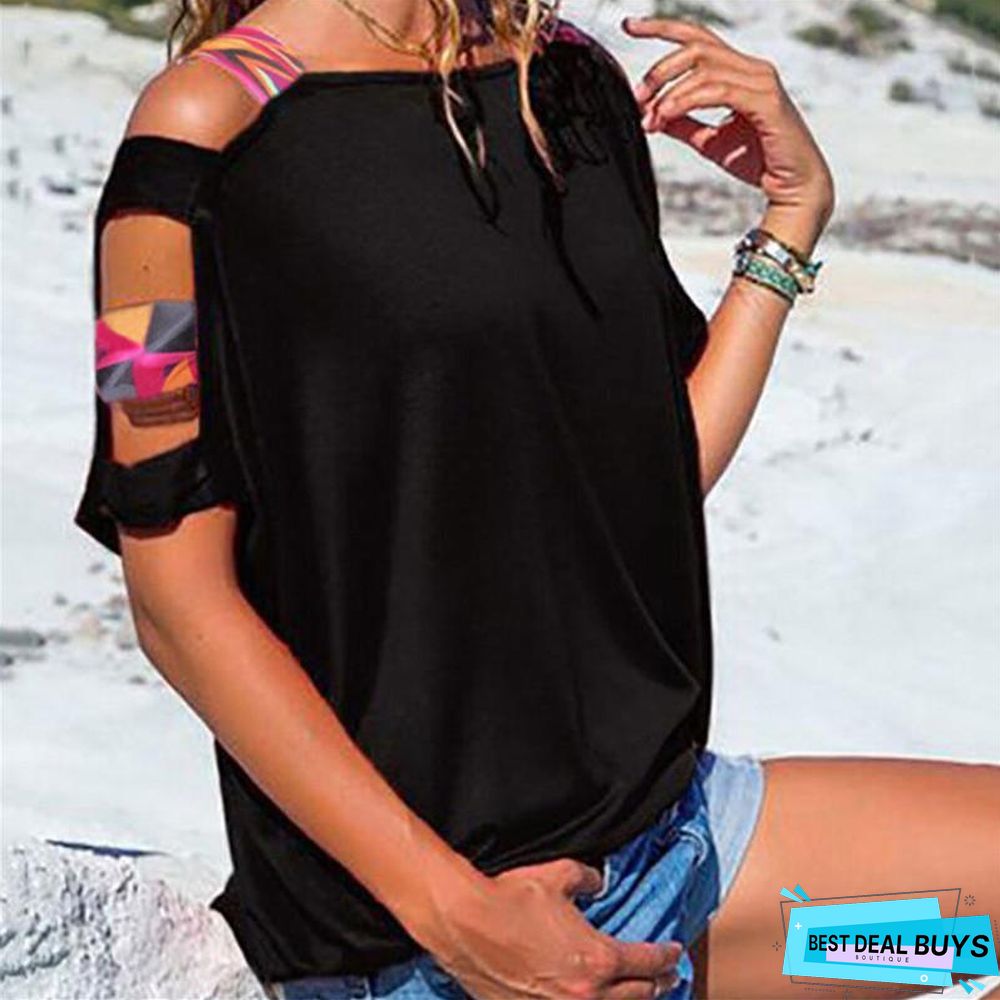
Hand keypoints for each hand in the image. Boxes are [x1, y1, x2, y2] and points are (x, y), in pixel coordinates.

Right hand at [418, 857, 681, 998]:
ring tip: (639, 994)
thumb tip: (598, 882)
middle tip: (667, 977)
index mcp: (598, 958)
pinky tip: (593, 998)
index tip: (674, 952)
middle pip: (637, 995)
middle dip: (657, 984)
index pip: (646, 961)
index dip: (665, 956)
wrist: (466, 924)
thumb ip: (587, 878)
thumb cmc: (511, 898)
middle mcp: (587, 993)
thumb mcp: (558, 875)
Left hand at [623, 16, 834, 226]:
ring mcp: (761, 82)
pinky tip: (668, 117)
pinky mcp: (766, 101)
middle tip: (637, 97)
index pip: (697, 38)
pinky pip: (717, 90)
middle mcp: (752, 69)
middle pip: (695, 46)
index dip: (662, 28)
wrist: (793, 187)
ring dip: (669, 92)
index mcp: (739, 71)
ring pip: (703, 67)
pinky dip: (686, 102)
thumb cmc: (759, 161)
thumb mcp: (709, 142)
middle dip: (659, 69)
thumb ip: (684, 124)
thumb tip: (653, 116)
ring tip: (651, 118)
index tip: (630, 26)